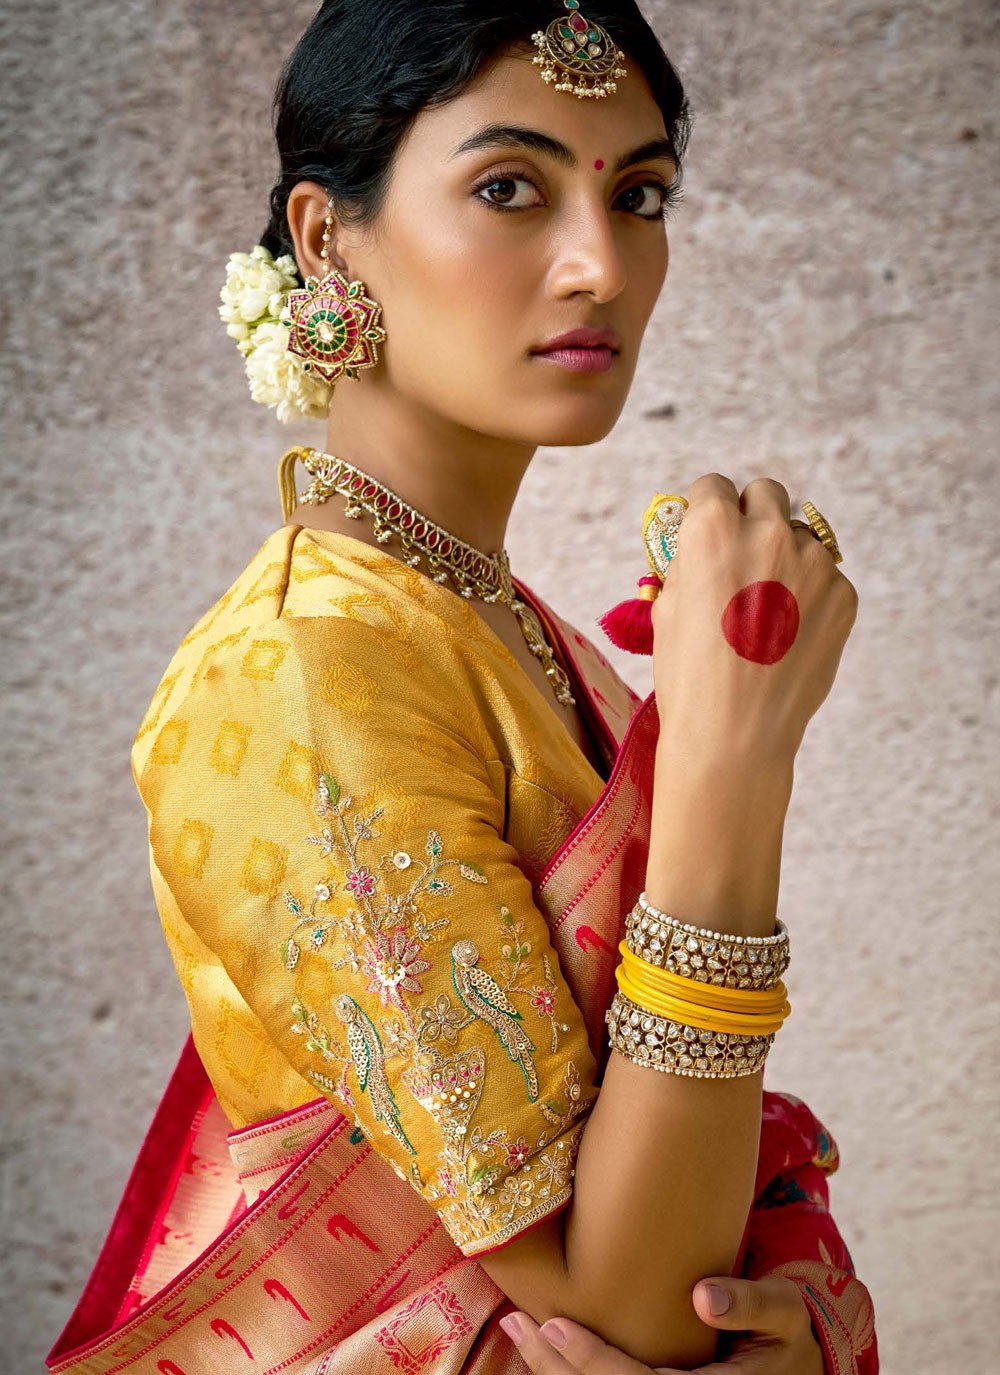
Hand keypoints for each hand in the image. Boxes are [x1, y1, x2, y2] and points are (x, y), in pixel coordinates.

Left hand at [498, 1275, 824, 1373]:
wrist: (799, 1370)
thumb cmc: (788, 1333)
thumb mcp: (784, 1311)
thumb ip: (750, 1303)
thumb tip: (702, 1296)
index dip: (593, 1361)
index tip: (554, 1325)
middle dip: (557, 1368)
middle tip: (517, 1323)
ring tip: (521, 1336)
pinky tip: (547, 1357)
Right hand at [649, 475, 858, 761]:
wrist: (734, 732)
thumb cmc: (689, 673)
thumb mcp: (668, 607)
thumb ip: (688, 562)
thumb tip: (702, 542)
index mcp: (714, 528)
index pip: (715, 486)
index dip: (708, 509)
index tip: (709, 529)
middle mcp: (768, 533)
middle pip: (766, 494)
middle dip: (752, 517)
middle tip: (743, 556)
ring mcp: (813, 563)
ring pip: (800, 536)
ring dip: (785, 558)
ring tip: (766, 610)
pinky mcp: (843, 594)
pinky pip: (824, 577)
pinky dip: (809, 596)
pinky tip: (788, 634)